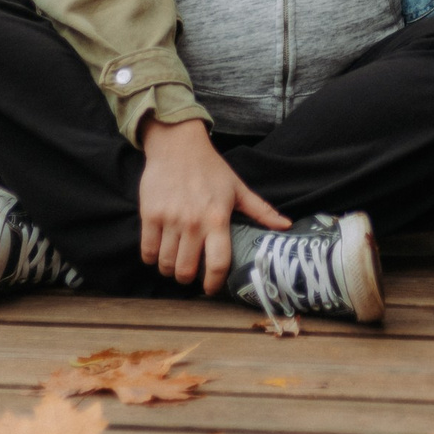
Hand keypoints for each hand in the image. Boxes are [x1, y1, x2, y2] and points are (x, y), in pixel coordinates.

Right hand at [136, 116, 288, 292]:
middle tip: (190, 273)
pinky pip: (147, 250)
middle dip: (188, 278)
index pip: (218, 263)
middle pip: (186, 270)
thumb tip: (286, 226)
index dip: (214, 283)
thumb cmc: (210, 168)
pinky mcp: (150, 215)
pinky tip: (158, 252)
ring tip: (174, 263)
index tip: (211, 288)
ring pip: (166, 264)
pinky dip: (151, 258)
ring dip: (169, 269)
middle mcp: (193, 222)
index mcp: (217, 218)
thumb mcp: (238, 188)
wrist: (178, 145)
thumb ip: (261, 210)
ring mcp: (169, 219)